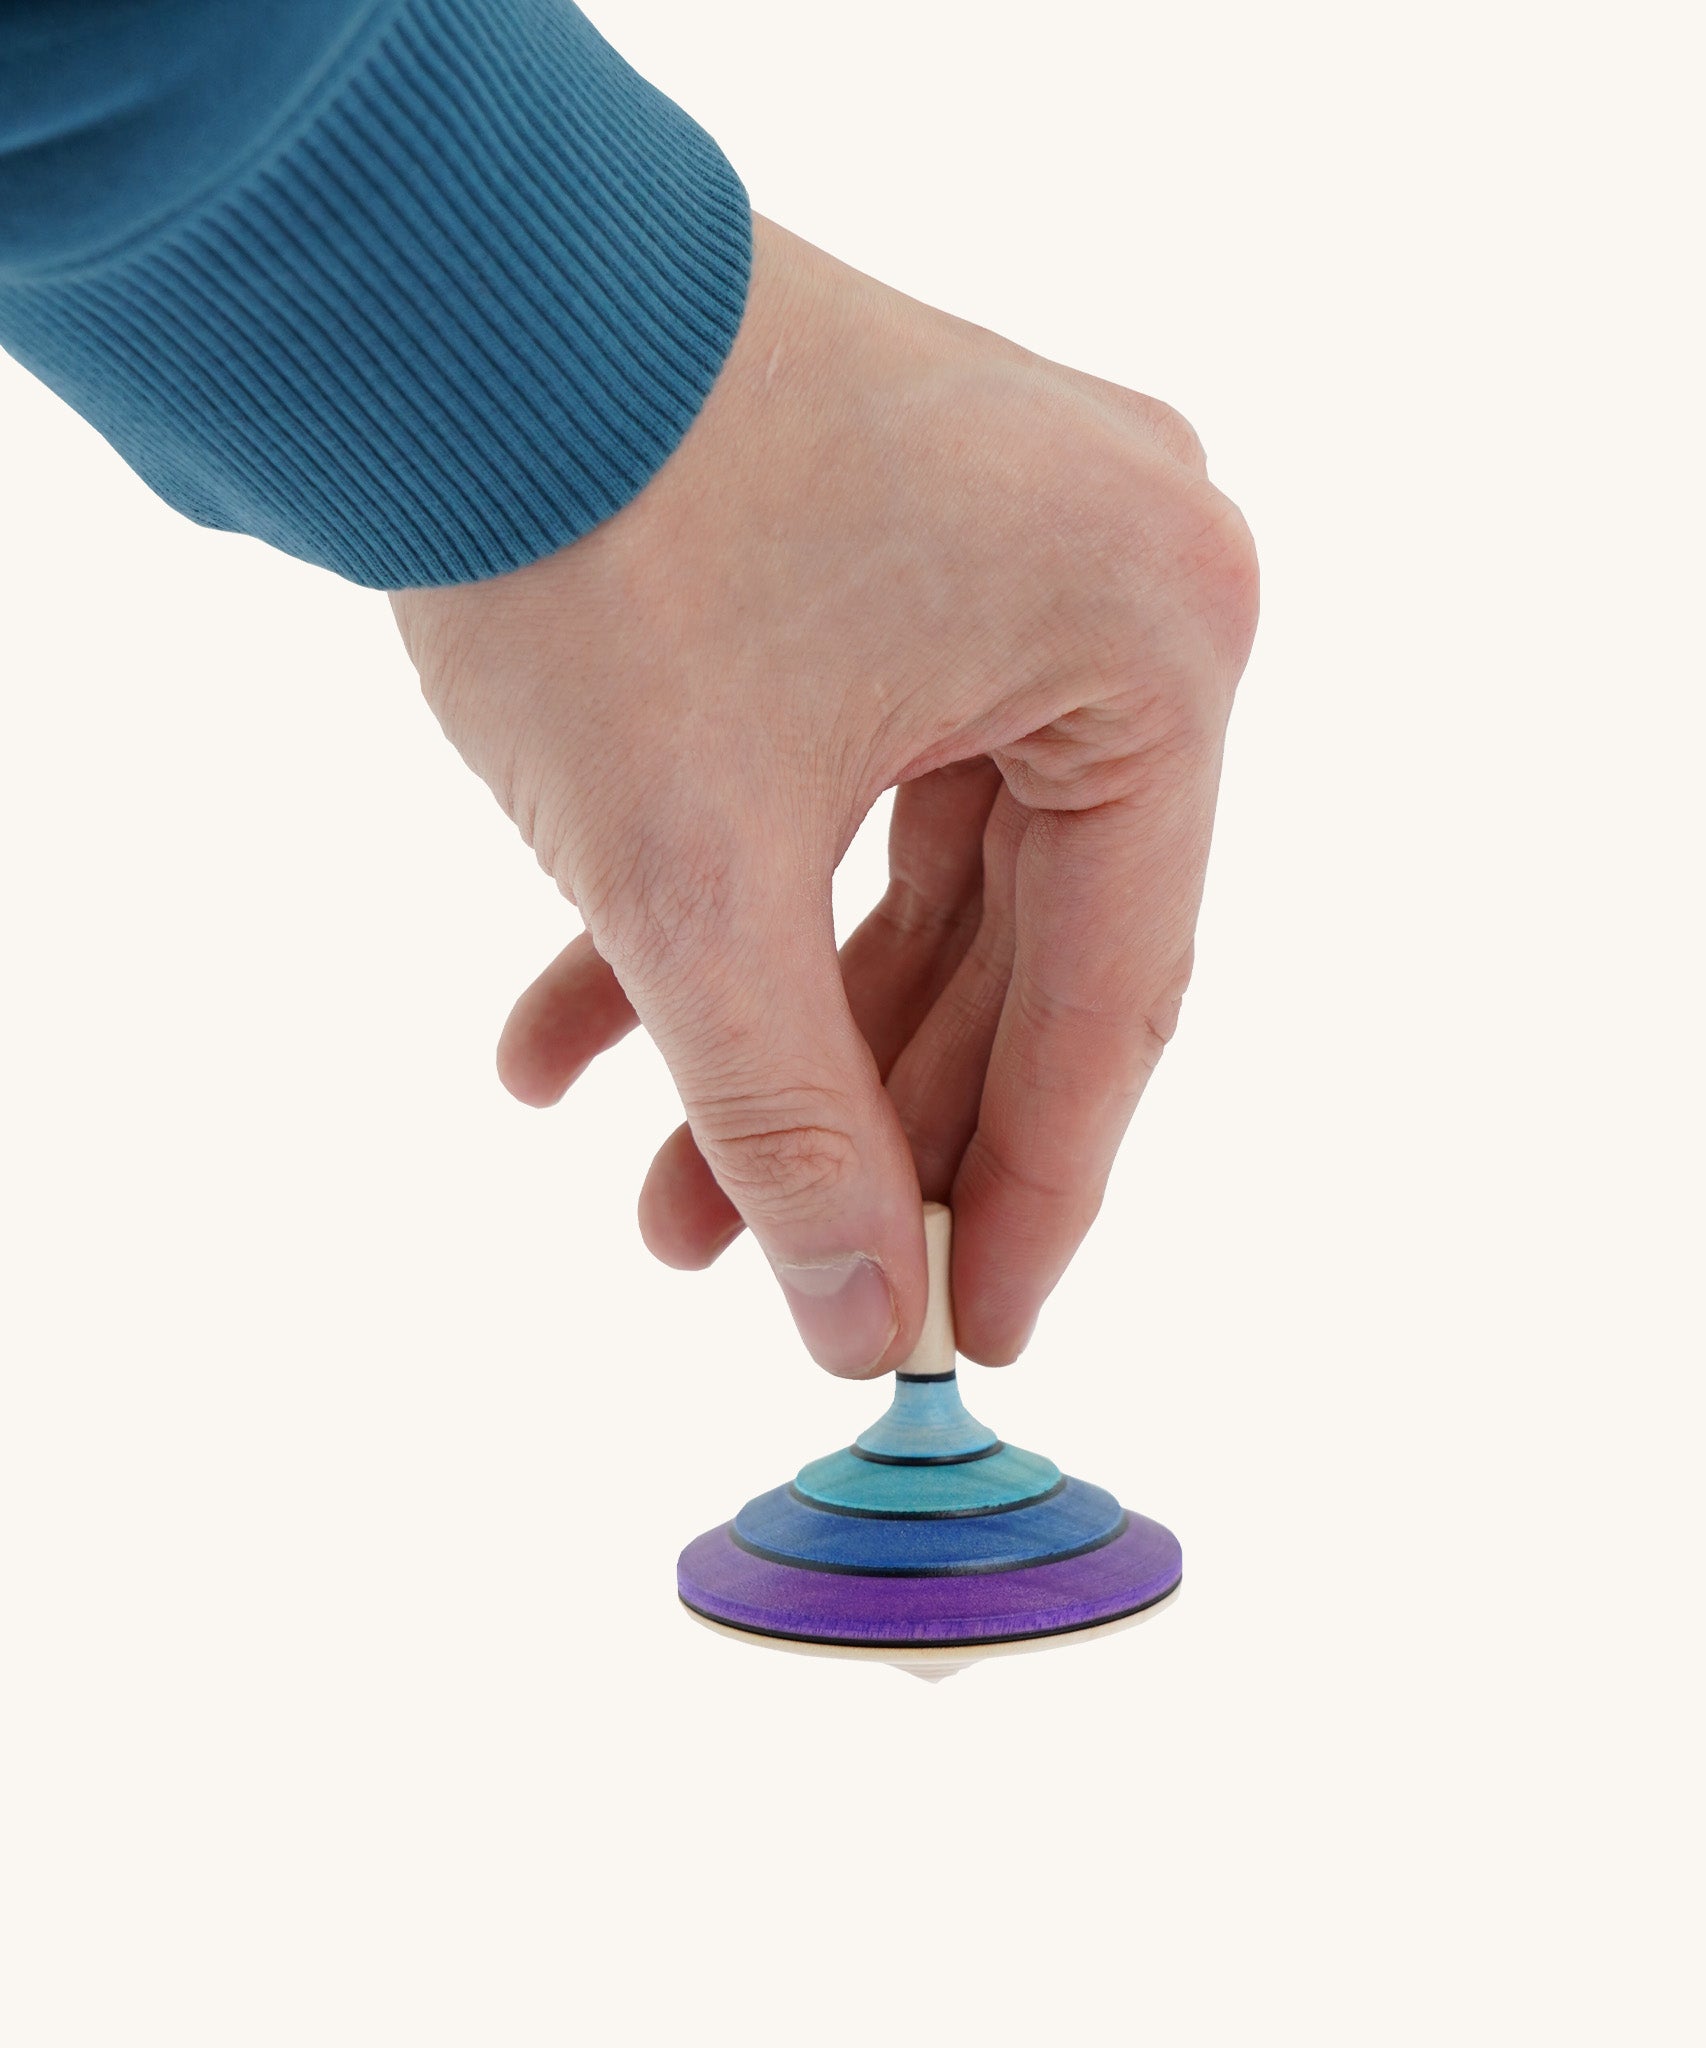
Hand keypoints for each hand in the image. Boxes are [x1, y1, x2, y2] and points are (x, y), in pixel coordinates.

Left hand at [391, 217, 1256, 1376]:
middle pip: (1013, 943)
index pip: (1116, 991)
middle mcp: (1122, 587)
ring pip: (914, 880)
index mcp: (1151, 640)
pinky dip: (726, 907)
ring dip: (772, 1036)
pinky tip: (568, 1032)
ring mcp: (1015, 556)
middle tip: (777, 1277)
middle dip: (864, 1124)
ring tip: (646, 1193)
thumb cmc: (593, 524)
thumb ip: (789, 1119)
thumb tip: (859, 1321)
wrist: (431, 286)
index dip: (1036, 1189)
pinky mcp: (902, 554)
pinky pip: (854, 783)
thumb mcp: (697, 872)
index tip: (976, 1336)